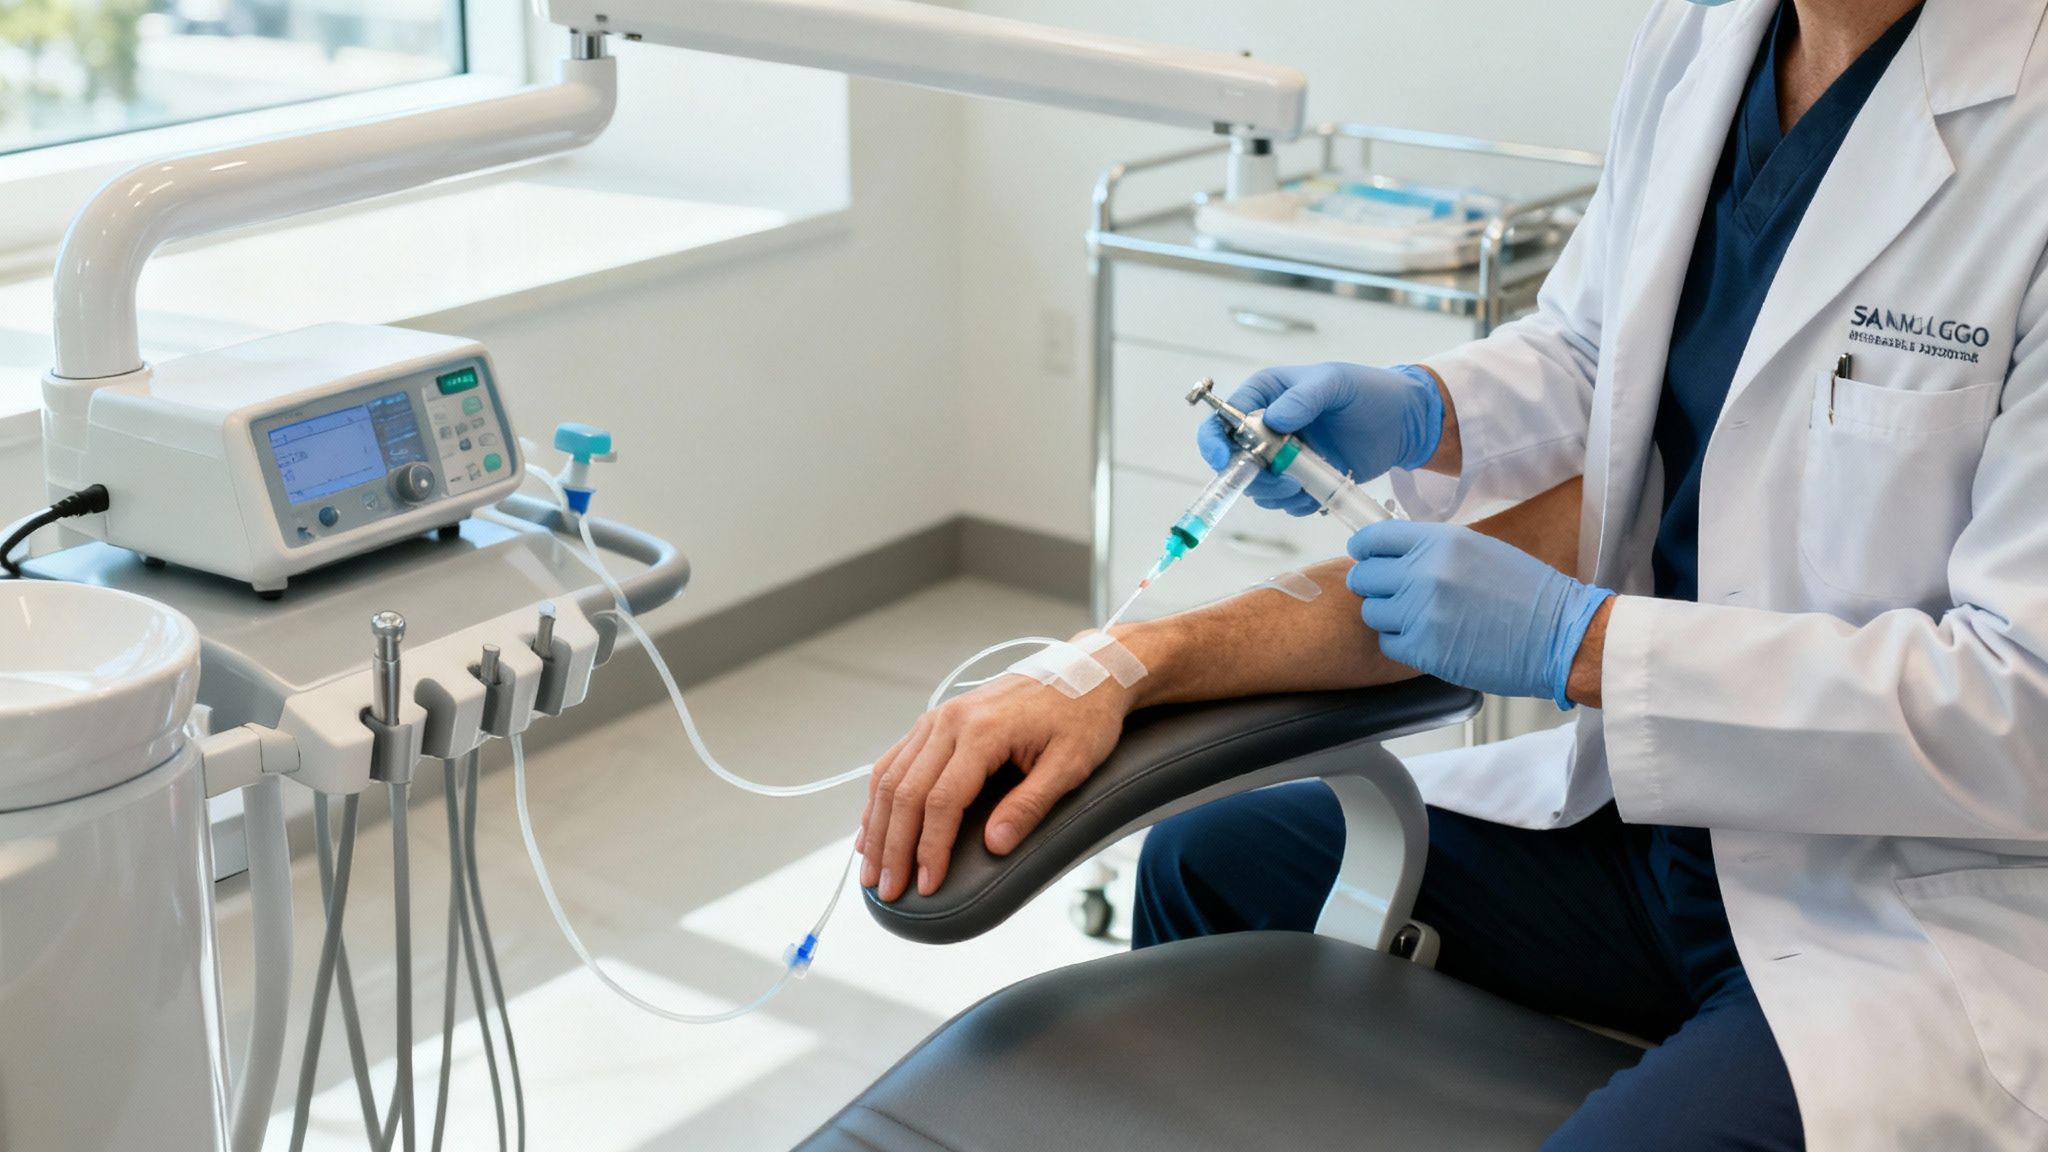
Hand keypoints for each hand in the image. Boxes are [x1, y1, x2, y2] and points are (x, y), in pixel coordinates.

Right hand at [858, 665, 1131, 901]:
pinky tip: (872, 827)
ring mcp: (938, 718)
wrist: (1086, 672)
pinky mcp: (937, 721)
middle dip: (893, 847)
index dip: (930, 847)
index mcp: (983, 731)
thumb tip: (994, 845)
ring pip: (890, 777)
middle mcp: (950, 721)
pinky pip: (895, 761)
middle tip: (887, 889)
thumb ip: (1030, 805)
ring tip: (870, 870)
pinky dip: (879, 798)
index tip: (927, 884)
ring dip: (876, 826)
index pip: (942, 800)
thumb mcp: (1071, 764)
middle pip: (906, 792)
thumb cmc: (1082, 716)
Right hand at [1196, 362, 1442, 514]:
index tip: (1222, 459)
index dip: (1214, 443)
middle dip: (1255, 477)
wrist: (1402, 422)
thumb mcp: (1333, 384)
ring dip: (1278, 493)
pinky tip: (1320, 489)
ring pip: (1258, 488)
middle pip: (1234, 463)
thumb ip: (1302, 399)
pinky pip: (1284, 503)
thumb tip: (1271, 421)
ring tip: (1309, 482)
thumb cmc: (1367, 391)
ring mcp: (1282, 458)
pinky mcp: (1301, 481)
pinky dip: (1298, 503)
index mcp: (1264, 396)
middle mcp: (1266, 429)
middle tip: (1287, 479)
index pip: (1221, 422)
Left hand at [1346, 521, 1612, 707]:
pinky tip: (1427, 638)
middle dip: (1375, 586)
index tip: (1366, 557)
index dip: (1366, 550)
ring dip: (1389, 616)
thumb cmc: (1526, 592)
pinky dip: (1401, 642)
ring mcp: (1421, 613)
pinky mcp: (1424, 649)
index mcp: (1439, 542)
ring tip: (1418, 618)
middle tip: (1394, 593)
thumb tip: (1393, 554)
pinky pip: (1388, 643)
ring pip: (1372, 612)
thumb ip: (1432, 550)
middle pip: (1364, 578)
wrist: (1558, 635)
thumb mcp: (1478, 550)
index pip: (1374, 539)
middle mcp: (1425, 573)